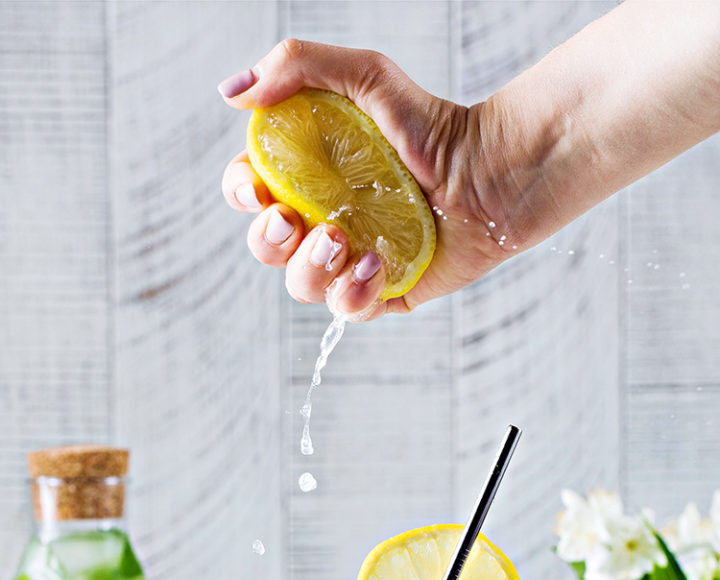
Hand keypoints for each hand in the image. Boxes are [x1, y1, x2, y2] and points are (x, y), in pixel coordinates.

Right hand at [219, 39, 506, 320]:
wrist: (492, 174)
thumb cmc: (434, 124)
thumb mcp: (367, 76)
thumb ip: (299, 66)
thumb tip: (233, 91)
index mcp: (309, 175)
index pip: (252, 192)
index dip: (241, 194)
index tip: (255, 189)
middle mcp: (324, 220)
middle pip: (267, 247)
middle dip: (268, 240)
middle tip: (294, 219)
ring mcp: (352, 260)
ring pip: (302, 285)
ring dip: (311, 268)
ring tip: (343, 240)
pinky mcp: (384, 292)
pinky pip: (348, 311)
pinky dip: (353, 294)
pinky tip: (376, 265)